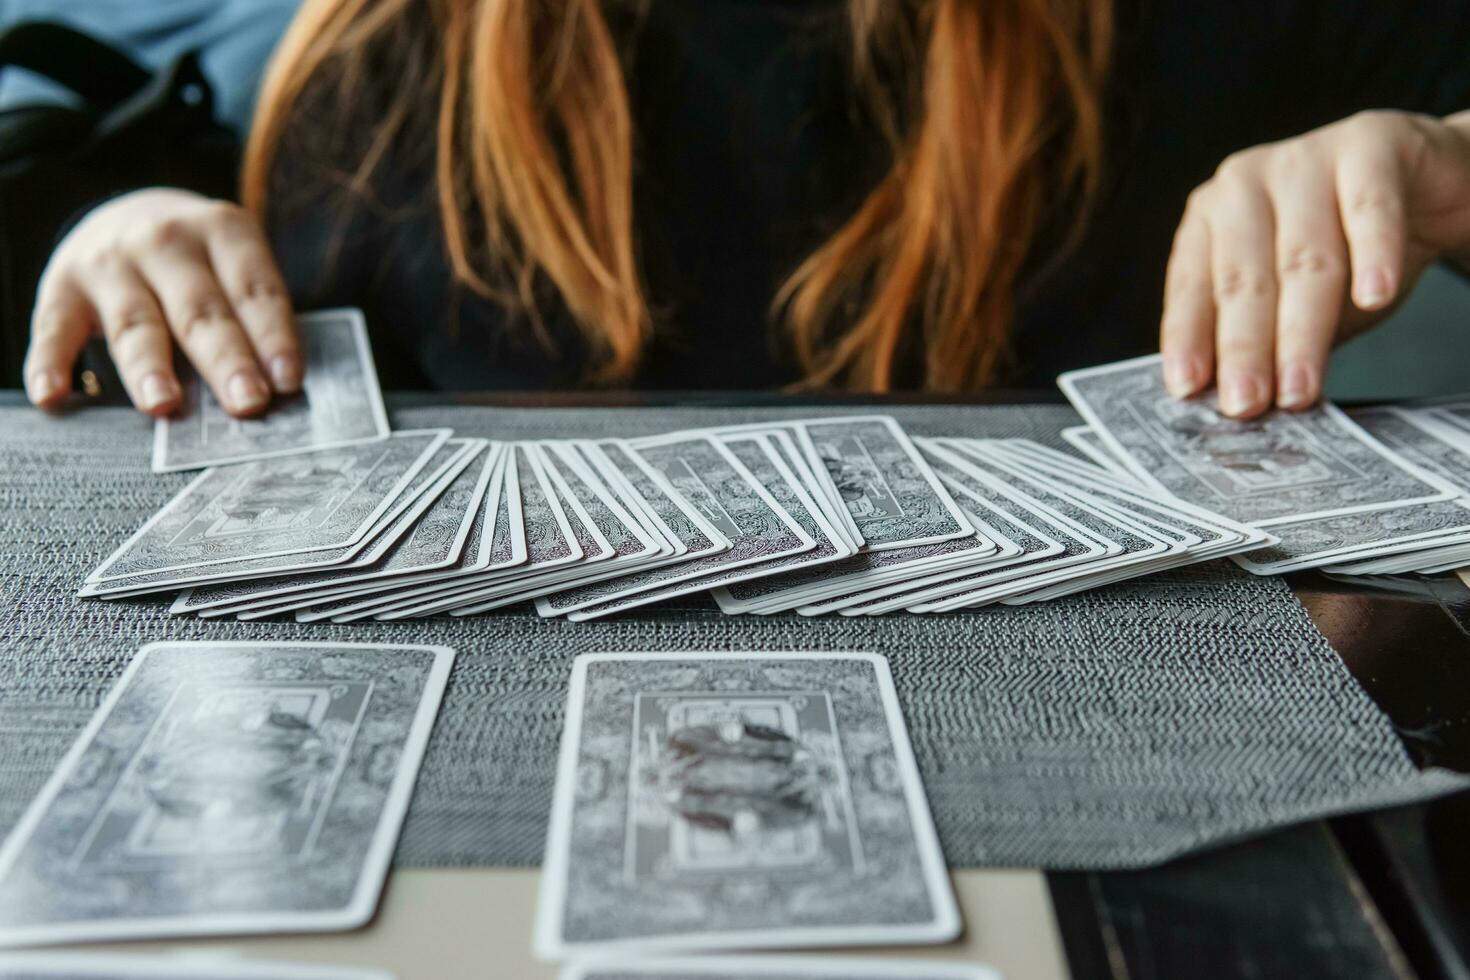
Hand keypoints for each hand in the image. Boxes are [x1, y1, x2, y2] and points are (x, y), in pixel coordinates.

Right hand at [24, 188, 300, 416]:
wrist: (125, 214)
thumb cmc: (200, 262)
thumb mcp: (233, 265)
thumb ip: (251, 318)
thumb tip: (275, 390)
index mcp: (223, 231)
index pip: (255, 290)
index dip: (274, 336)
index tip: (288, 381)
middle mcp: (165, 241)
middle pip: (200, 310)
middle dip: (226, 359)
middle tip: (248, 403)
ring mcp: (110, 263)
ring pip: (135, 323)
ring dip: (149, 367)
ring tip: (165, 406)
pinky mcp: (61, 288)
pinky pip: (55, 329)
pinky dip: (51, 363)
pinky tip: (53, 395)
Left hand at [1160, 109, 1469, 416]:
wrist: (1428, 181)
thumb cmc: (1347, 246)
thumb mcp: (1294, 299)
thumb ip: (1266, 337)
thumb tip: (1237, 399)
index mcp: (1211, 220)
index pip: (1191, 286)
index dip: (1189, 340)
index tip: (1189, 390)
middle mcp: (1244, 186)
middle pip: (1244, 279)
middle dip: (1244, 349)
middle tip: (1247, 403)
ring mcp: (1303, 160)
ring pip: (1304, 256)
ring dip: (1301, 329)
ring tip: (1301, 385)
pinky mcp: (1368, 145)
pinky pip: (1370, 209)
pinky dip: (1373, 255)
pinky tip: (1374, 297)